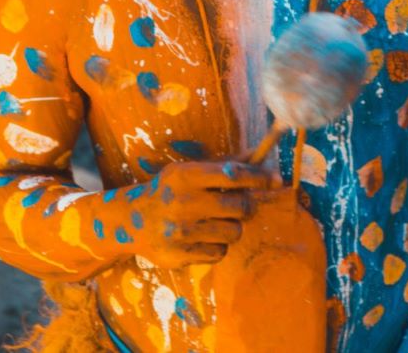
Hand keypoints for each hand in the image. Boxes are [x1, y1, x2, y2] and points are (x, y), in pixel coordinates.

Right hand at [128, 160, 274, 267]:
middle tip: (239, 205)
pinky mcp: (180, 255)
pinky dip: (218, 246)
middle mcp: (183, 203)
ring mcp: (181, 232)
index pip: (233, 175)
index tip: (275, 179)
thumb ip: (226, 163)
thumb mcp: (191, 171)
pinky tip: (203, 238)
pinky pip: (220, 253)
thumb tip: (261, 152)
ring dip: (231, 227)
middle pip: (240, 207)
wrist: (132, 221)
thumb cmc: (170, 190)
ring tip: (215, 222)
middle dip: (246, 206)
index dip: (258, 177)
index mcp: (186, 177)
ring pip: (233, 232)